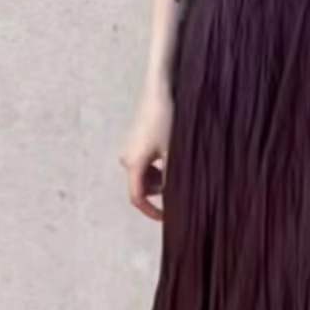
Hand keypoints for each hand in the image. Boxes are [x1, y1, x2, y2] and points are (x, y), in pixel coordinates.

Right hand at [118, 86, 173, 222]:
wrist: (159, 91)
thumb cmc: (167, 120)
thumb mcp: (174, 152)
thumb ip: (173, 178)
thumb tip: (176, 198)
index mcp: (133, 164)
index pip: (137, 197)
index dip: (151, 211)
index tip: (167, 218)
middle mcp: (126, 159)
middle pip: (142, 186)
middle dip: (160, 190)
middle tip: (182, 185)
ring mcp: (129, 149)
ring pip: (144, 174)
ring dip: (160, 177)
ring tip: (181, 166)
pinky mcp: (134, 141)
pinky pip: (144, 162)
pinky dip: (157, 165)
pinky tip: (172, 155)